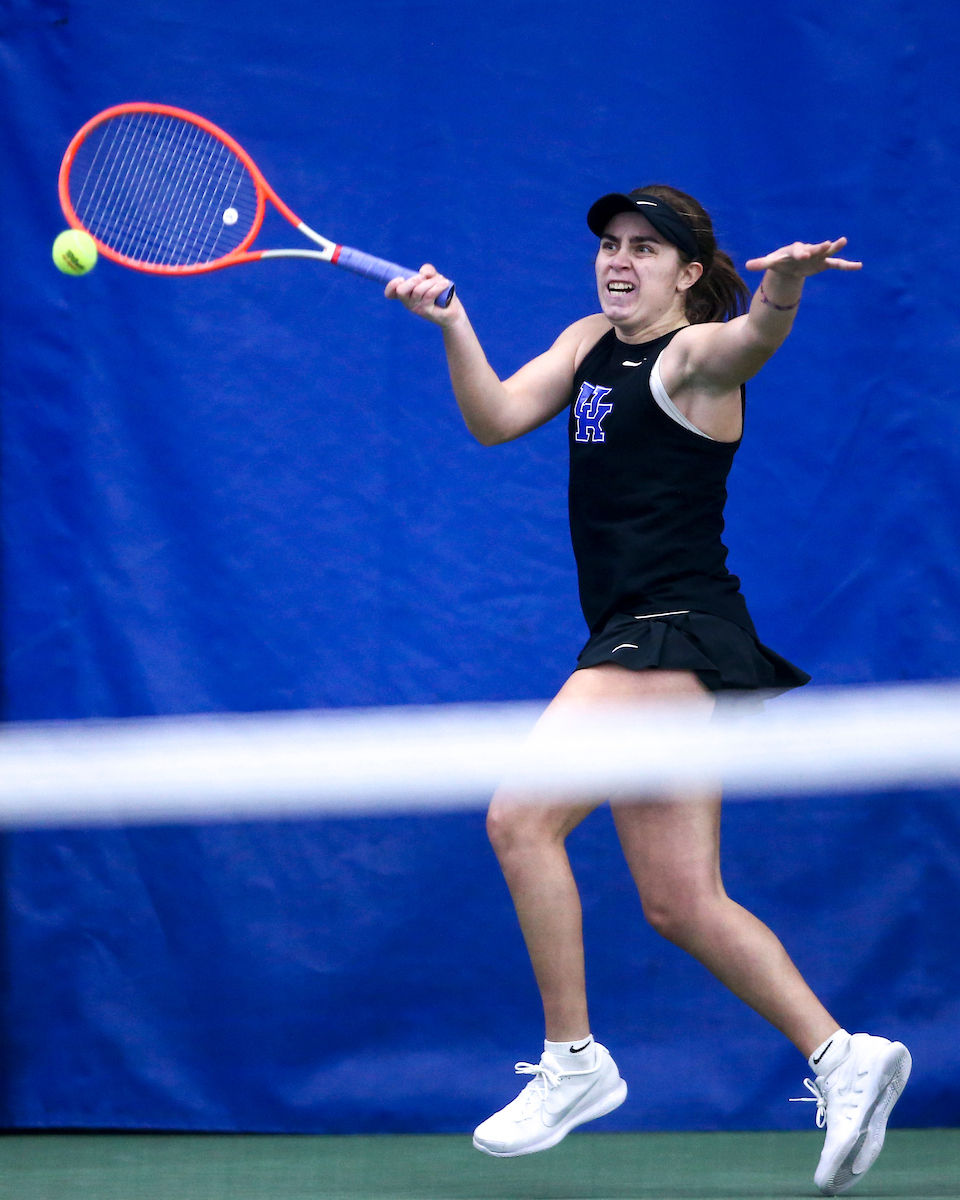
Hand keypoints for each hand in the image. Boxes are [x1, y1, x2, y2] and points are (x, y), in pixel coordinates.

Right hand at [386, 263, 459, 324]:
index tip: (400, 279)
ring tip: (442, 281)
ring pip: (418, 290)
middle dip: (413, 280)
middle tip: (424, 278)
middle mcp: (408, 302)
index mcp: (405, 294)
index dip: (391, 286)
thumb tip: (423, 273)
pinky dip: (438, 286)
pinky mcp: (426, 311)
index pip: (390, 292)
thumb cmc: (441, 292)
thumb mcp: (434, 277)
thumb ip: (427, 271)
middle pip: (401, 290)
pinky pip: (429, 294)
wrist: (452, 309)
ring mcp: (416, 308)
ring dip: (431, 282)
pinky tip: (445, 283)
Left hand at [745, 238, 861, 276]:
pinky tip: (859, 266)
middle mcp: (808, 250)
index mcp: (795, 249)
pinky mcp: (823, 264)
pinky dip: (847, 265)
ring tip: (843, 241)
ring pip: (827, 252)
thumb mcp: (771, 263)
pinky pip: (836, 264)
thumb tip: (746, 266)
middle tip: (827, 244)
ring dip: (835, 248)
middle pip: (814, 248)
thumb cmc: (780, 261)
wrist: (790, 264)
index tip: (804, 255)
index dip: (801, 253)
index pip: (797, 250)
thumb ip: (761, 263)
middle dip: (819, 248)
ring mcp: (817, 257)